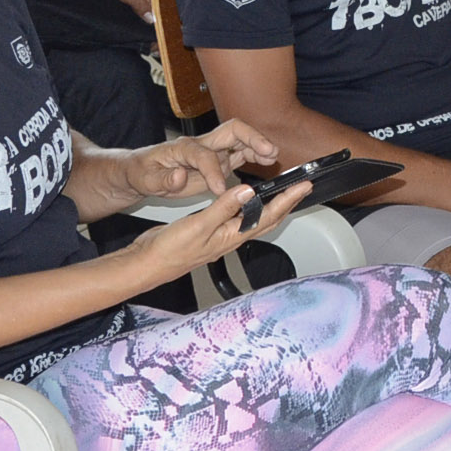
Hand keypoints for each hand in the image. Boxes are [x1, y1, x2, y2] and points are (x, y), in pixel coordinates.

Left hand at [120, 120, 279, 202]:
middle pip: (232, 131)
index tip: (219, 190)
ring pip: (241, 141)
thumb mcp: (144, 179)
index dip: (213, 172)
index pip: (204, 156)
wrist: (140, 171)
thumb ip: (163, 179)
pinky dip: (256, 156)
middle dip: (252, 138)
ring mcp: (212, 152)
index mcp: (183, 148)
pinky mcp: (218, 162)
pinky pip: (241, 155)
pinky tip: (267, 163)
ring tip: (273, 157)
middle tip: (268, 151)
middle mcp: (202, 145)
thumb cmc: (142, 172)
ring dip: (258, 146)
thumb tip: (178, 176)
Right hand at [120, 174, 312, 285]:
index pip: (268, 215)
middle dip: (286, 203)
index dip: (288, 200)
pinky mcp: (210, 232)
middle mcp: (231, 237)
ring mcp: (221, 236)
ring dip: (271, 205)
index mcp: (232, 236)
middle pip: (267, 220)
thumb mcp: (198, 225)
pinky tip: (245, 200)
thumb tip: (248, 192)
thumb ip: (224, 208)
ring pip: (254, 220)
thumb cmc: (169, 251)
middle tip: (301, 187)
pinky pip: (237, 217)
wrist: (147, 264)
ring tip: (283, 192)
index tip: (303, 186)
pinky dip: (248, 207)